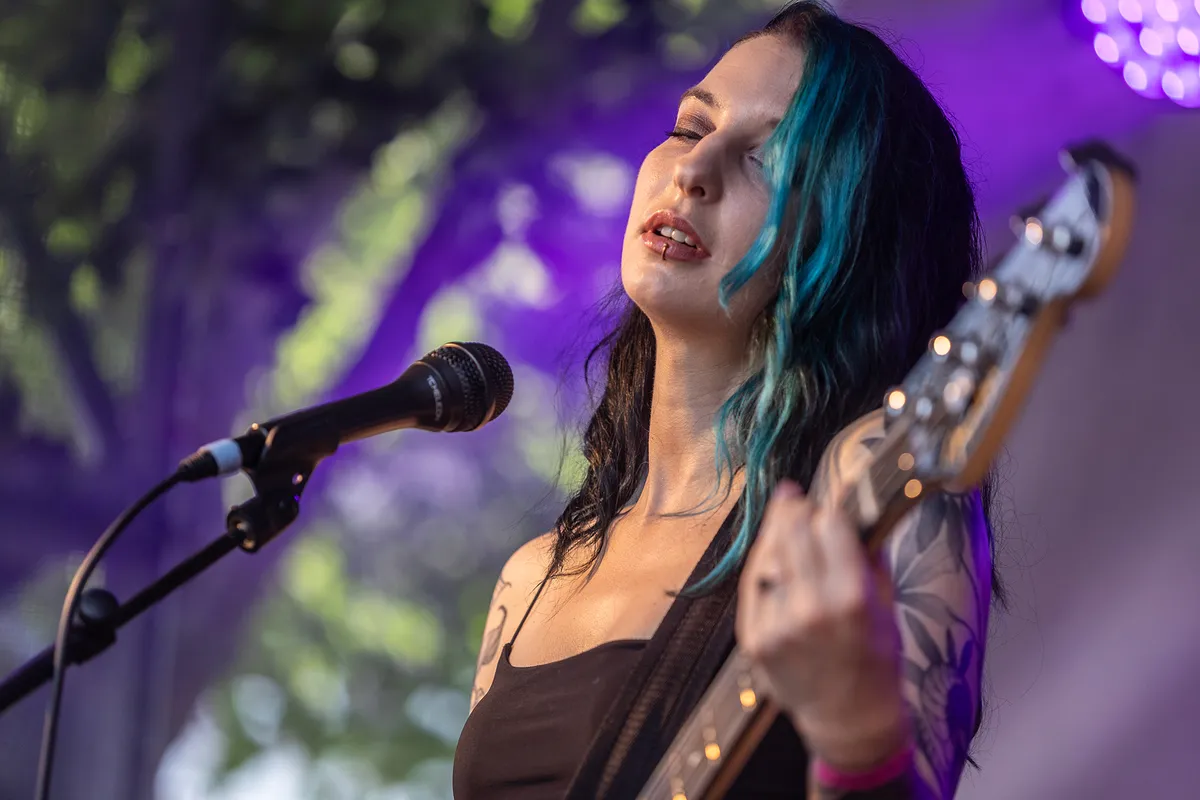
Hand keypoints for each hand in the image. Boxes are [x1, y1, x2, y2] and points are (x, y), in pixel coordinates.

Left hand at [736, 480, 910, 769]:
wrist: (849, 717)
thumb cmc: (876, 658)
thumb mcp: (887, 604)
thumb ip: (869, 556)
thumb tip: (854, 508)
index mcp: (852, 598)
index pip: (831, 523)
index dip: (830, 508)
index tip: (830, 504)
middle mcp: (811, 608)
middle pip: (793, 529)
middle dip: (798, 510)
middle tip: (800, 501)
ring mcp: (776, 623)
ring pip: (767, 552)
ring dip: (777, 531)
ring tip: (785, 519)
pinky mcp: (753, 637)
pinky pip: (752, 583)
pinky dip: (763, 564)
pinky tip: (772, 555)